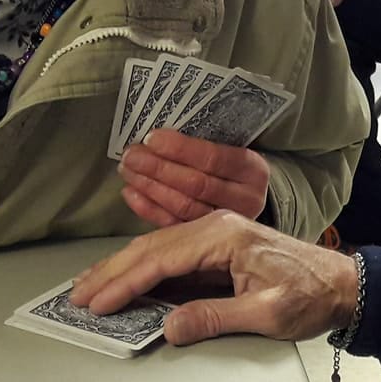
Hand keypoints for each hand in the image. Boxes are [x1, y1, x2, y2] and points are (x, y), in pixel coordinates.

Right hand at [71, 210, 357, 345]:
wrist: (345, 284)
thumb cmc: (312, 296)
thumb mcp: (267, 313)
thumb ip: (216, 318)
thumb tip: (170, 326)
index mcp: (224, 237)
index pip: (160, 260)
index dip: (125, 283)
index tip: (98, 303)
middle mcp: (215, 227)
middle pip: (149, 249)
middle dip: (111, 273)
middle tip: (77, 296)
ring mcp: (216, 234)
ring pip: (156, 249)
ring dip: (122, 269)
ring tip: (91, 287)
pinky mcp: (218, 245)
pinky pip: (170, 254)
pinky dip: (142, 268)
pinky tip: (127, 280)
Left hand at [119, 129, 268, 227]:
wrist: (244, 195)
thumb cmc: (229, 166)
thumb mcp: (228, 147)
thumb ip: (200, 144)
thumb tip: (155, 139)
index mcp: (252, 170)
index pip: (213, 158)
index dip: (179, 149)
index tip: (151, 139)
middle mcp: (245, 200)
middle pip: (196, 184)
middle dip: (158, 168)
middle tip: (131, 156)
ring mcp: (228, 224)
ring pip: (183, 206)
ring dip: (150, 187)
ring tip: (128, 172)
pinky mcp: (208, 242)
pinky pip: (173, 225)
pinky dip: (149, 209)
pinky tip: (132, 194)